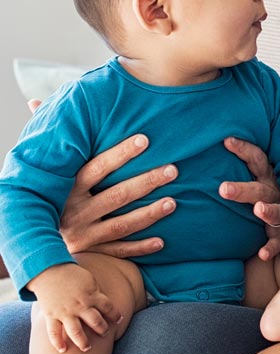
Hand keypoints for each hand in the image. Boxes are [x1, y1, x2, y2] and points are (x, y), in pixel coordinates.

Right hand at [26, 100, 176, 257]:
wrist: (32, 241)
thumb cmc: (46, 193)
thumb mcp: (44, 167)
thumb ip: (48, 137)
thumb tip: (35, 100)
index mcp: (66, 188)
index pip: (96, 168)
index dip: (120, 154)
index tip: (145, 139)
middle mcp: (74, 212)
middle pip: (116, 195)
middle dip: (146, 182)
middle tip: (173, 169)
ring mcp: (84, 234)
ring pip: (121, 224)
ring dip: (149, 214)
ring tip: (173, 202)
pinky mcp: (91, 252)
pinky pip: (118, 251)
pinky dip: (139, 248)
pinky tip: (162, 241)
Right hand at [27, 263, 121, 352]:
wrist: (49, 270)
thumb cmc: (72, 274)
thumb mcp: (89, 279)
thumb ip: (96, 291)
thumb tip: (103, 301)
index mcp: (92, 295)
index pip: (108, 307)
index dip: (115, 315)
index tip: (120, 320)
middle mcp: (80, 306)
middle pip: (95, 321)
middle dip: (102, 329)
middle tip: (106, 334)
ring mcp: (66, 312)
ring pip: (76, 331)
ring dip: (83, 342)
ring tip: (87, 349)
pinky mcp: (51, 315)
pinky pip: (54, 332)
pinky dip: (57, 342)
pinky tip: (62, 350)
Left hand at [219, 137, 279, 260]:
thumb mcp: (268, 178)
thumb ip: (251, 168)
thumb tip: (222, 144)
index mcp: (270, 178)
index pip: (258, 160)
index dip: (244, 150)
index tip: (226, 140)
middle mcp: (276, 194)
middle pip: (259, 189)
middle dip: (242, 189)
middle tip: (223, 189)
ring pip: (275, 212)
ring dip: (267, 212)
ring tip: (258, 210)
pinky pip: (279, 242)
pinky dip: (271, 247)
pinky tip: (262, 254)